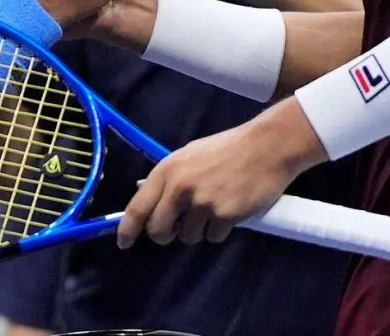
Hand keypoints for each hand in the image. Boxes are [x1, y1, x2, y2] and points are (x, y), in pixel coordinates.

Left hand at [116, 102, 325, 248]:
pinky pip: (214, 237)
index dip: (128, 229)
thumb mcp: (189, 155)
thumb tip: (151, 203)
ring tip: (215, 206)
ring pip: (188, 236)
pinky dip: (221, 229)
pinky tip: (231, 209)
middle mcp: (180, 188)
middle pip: (158, 230)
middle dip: (166, 235)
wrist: (266, 146)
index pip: (138, 207)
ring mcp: (202, 203)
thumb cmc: (227, 149)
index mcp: (167, 170)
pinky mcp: (224, 215)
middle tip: (178, 228)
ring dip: (199, 229)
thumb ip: (170, 179)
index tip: (124, 243)